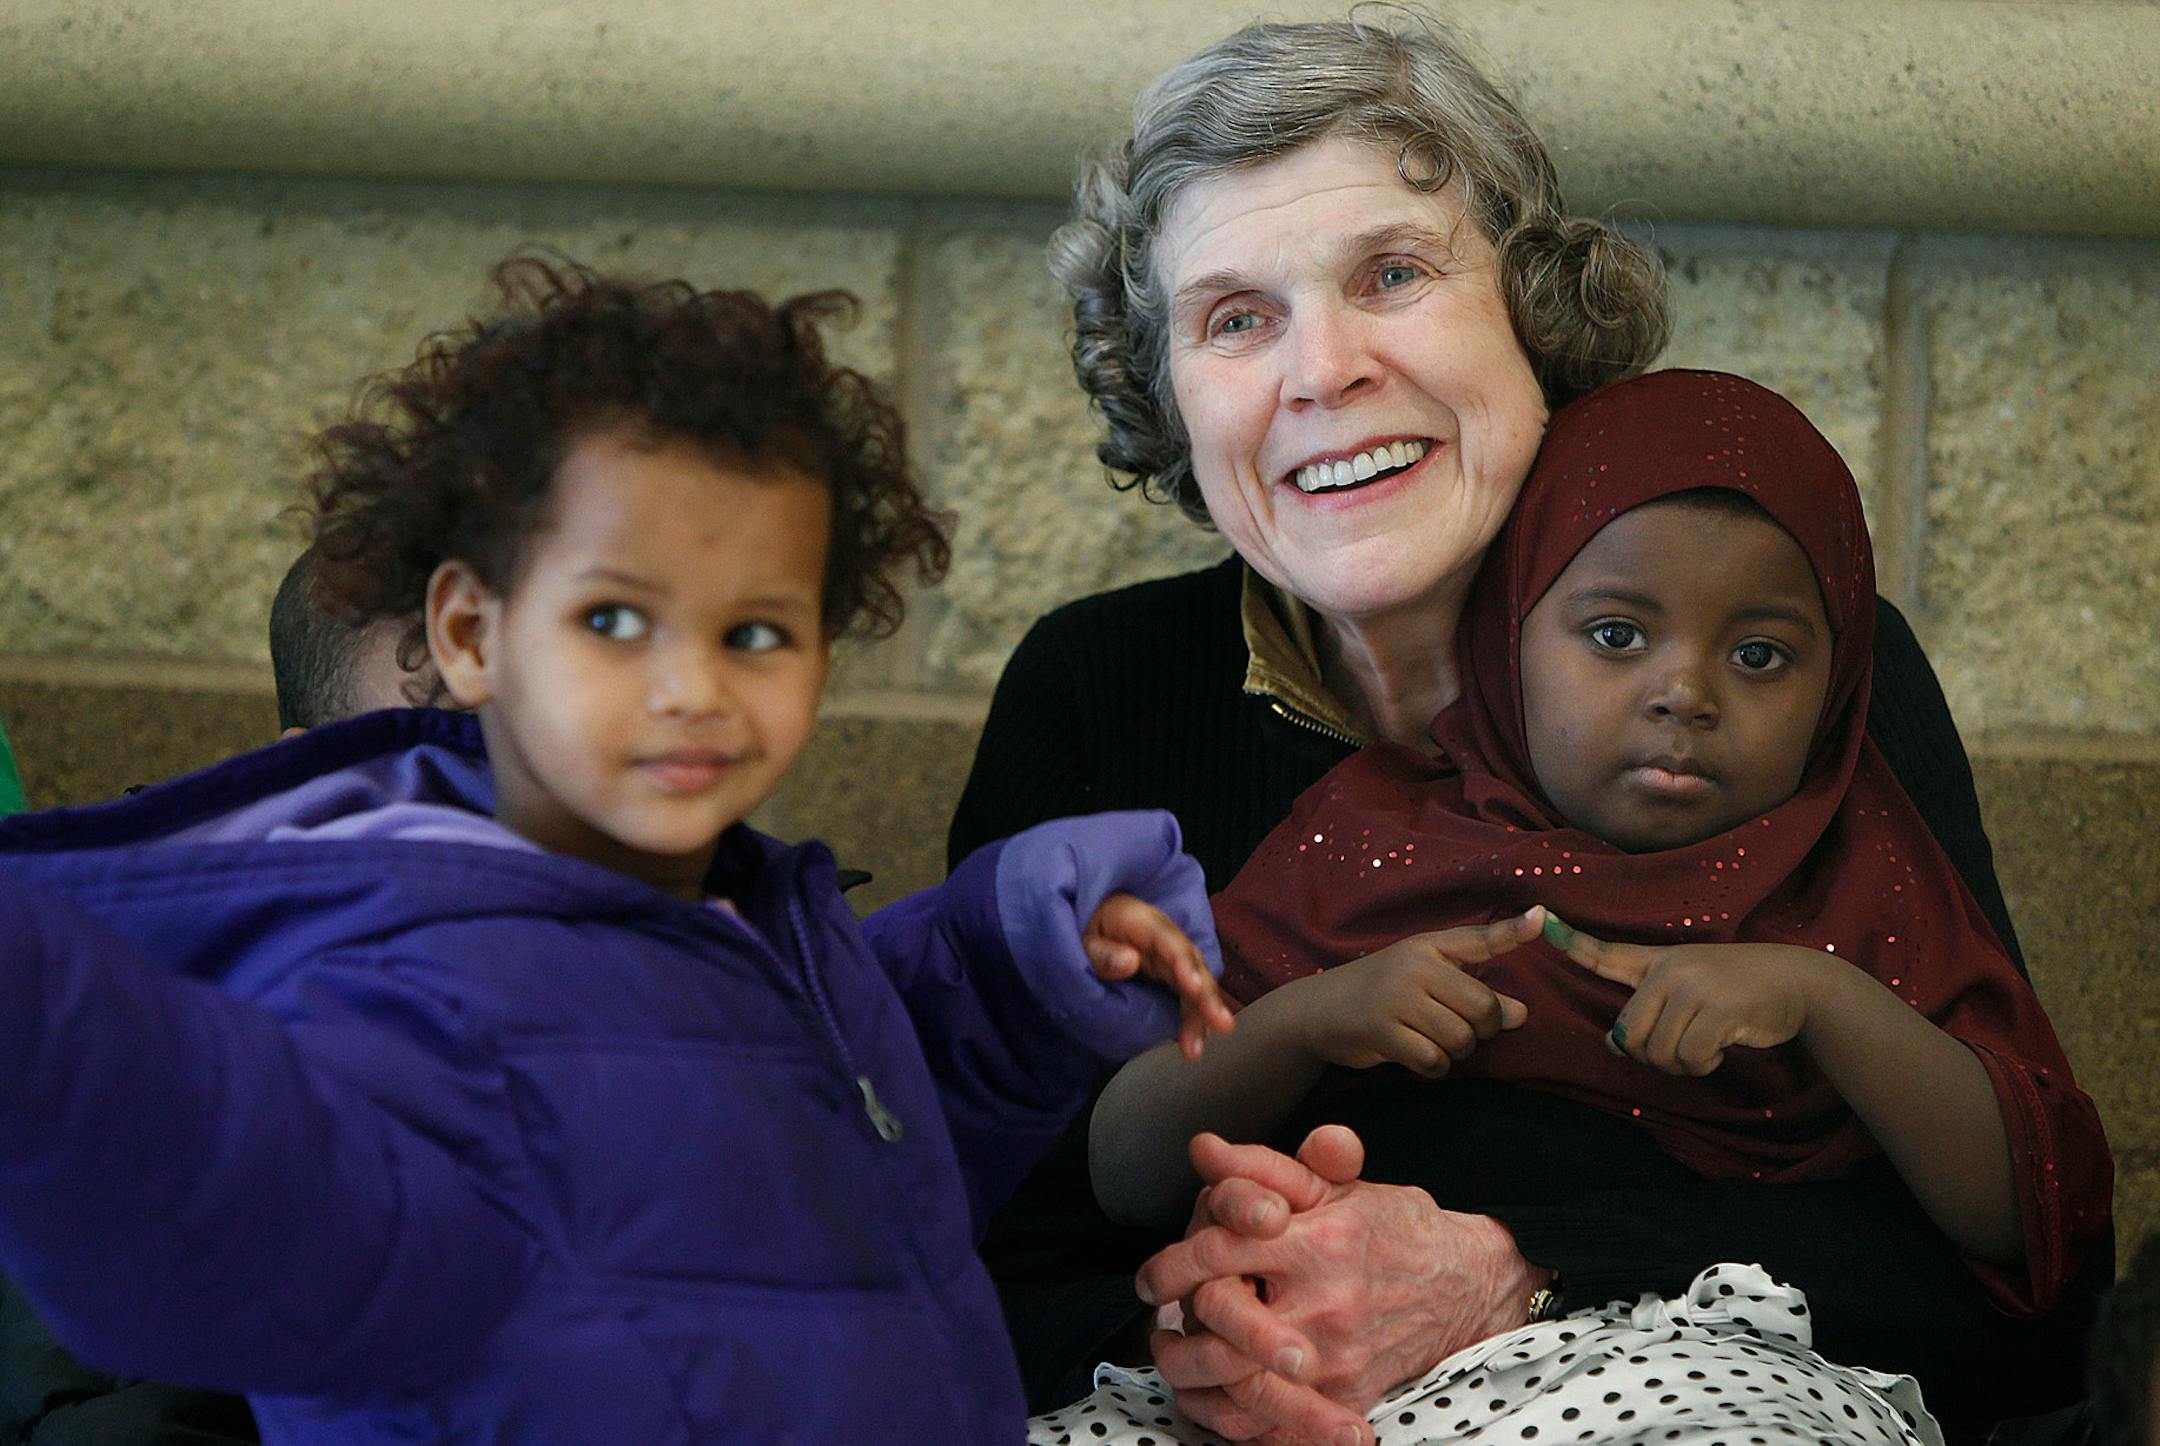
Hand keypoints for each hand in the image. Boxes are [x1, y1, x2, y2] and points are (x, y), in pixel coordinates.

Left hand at [1085, 892, 1235, 1059]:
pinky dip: (1193, 1019)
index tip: (1195, 987)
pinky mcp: (1172, 976)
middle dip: (1206, 996)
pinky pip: (1188, 996)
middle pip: (1191, 964)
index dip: (1184, 963)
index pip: (1169, 941)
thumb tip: (1131, 962)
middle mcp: (1164, 938)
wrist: (1094, 929)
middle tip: (1221, 1025)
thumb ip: (1102, 953)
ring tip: (1196, 1050)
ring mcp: (1171, 958)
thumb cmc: (1088, 933)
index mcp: (1142, 921)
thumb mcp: (1083, 941)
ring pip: (1195, 983)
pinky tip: (1195, 1042)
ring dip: (1201, 1016)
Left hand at [1139, 1127, 1539, 1444]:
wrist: (1465, 1286)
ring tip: (1173, 1356)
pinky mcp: (1346, 1399)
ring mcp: (1337, 1358)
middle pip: (1222, 1318)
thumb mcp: (1334, 1186)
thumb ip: (1265, 1168)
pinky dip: (1232, 1414)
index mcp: (1320, 1240)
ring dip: (1193, 1371)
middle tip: (1158, 1317)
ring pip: (1239, 1380)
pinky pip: (1274, 1423)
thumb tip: (1203, 1148)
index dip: (1175, 1260)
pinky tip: (1211, 1395)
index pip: (1223, 1249)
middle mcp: (1327, 1303)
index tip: (1153, 1275)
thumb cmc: (1393, 1227)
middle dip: (1178, 1318)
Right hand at [1284, 911, 1537, 1076]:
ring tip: (1429, 1039)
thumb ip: (1474, 991)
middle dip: (1482, 1029)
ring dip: (1455, 1051)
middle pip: (1483, 1008)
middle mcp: (1415, 967)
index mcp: (1428, 947)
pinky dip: (1434, 1066)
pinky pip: (1434, 1060)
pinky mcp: (1383, 1031)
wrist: (1318, 1010)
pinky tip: (1417, 1055)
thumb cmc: (1381, 992)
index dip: (1513, 931)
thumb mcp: (1424, 978)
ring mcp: (1397, 998)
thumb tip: (1521, 1015)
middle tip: (1460, 1029)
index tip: (1542, 917)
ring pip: (1460, 1039)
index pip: (1479, 939)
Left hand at [1551, 918, 1833, 1075]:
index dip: (1570, 941)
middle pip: (1629, 1034)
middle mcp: (1670, 970)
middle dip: (1651, 1055)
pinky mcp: (1718, 1010)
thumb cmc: (1740, 990)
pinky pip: (1688, 1057)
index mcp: (1659, 961)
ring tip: (1707, 1046)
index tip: (1540, 920)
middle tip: (1685, 1049)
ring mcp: (1694, 988)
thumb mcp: (1692, 985)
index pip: (1606, 952)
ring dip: (1682, 1064)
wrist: (1800, 982)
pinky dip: (1703, 1065)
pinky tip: (1721, 1050)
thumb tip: (1612, 1043)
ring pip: (1657, 1052)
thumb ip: (1649, 1010)